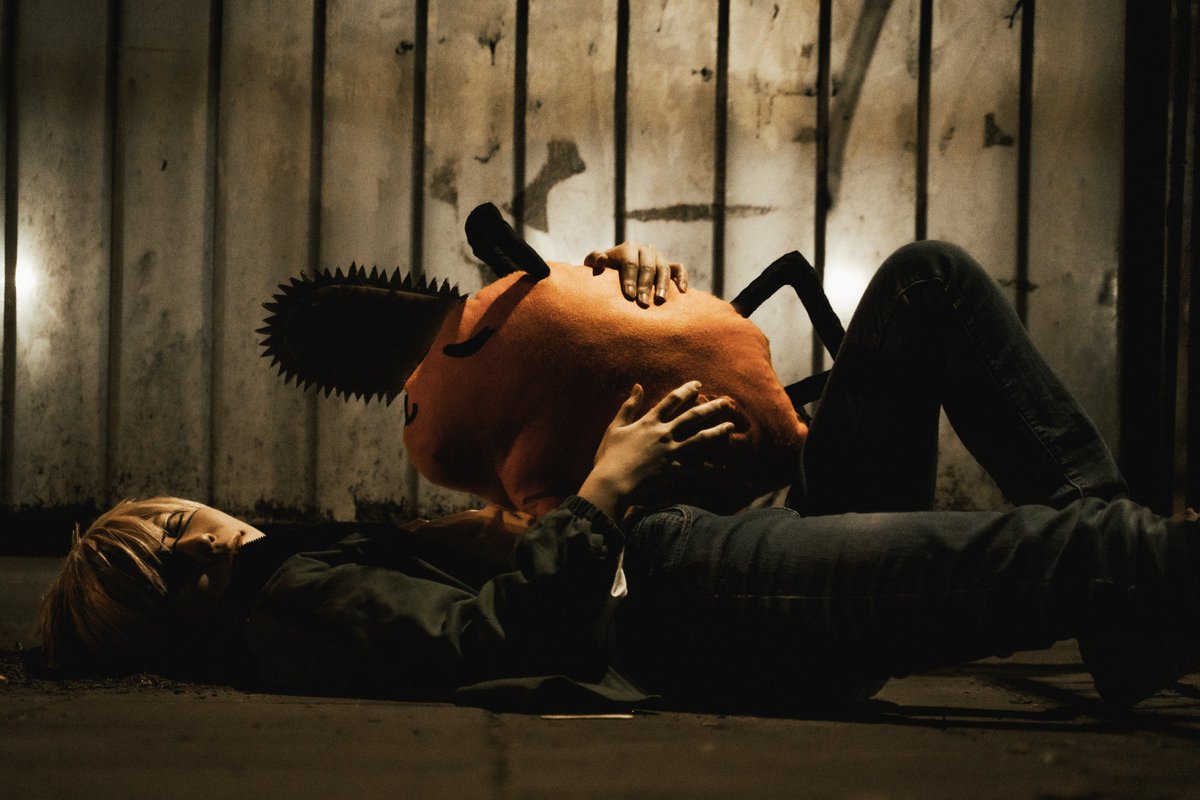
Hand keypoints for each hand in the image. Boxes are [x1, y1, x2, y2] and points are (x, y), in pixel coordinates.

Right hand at [578, 381, 733, 520]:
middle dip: (711, 408)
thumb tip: (638, 386)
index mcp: (650, 421)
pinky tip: (722, 465)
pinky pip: (697, 466)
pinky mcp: (674, 469)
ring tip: (730, 426)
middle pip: (693, 416)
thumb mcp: (615, 427)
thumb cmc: (610, 455)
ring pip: (700, 438)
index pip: (672, 400)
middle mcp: (664, 433)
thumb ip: (629, 406)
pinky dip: (710, 466)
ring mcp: (671, 451)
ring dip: (717, 431)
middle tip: (726, 402)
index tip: (698, 385)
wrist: (613, 482)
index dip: (686, 390)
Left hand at [584, 242, 687, 306]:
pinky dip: (682, 278)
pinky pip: (679, 269)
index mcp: (627, 248)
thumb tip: (602, 260)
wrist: (615, 273)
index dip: (630, 278)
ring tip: (660, 301)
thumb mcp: (593, 265)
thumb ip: (593, 260)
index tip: (629, 295)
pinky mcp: (670, 266)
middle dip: (645, 285)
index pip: (630, 262)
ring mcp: (659, 257)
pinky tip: (682, 292)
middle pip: (648, 266)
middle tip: (642, 304)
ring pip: (664, 268)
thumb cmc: (603, 272)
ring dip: (663, 285)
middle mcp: (645, 250)